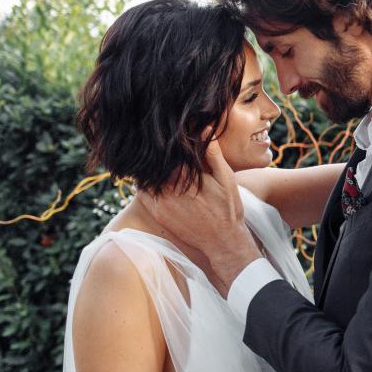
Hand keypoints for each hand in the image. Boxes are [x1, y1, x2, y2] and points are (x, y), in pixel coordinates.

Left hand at [137, 137, 259, 293]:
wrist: (223, 242)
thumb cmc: (227, 209)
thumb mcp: (226, 178)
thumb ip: (213, 155)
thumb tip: (203, 129)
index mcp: (186, 177)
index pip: (167, 154)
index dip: (164, 143)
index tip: (161, 133)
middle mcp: (170, 190)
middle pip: (153, 165)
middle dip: (153, 155)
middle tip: (152, 142)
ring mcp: (162, 204)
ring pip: (145, 179)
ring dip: (147, 170)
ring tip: (150, 159)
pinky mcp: (159, 215)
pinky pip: (144, 196)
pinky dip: (145, 186)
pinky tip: (150, 179)